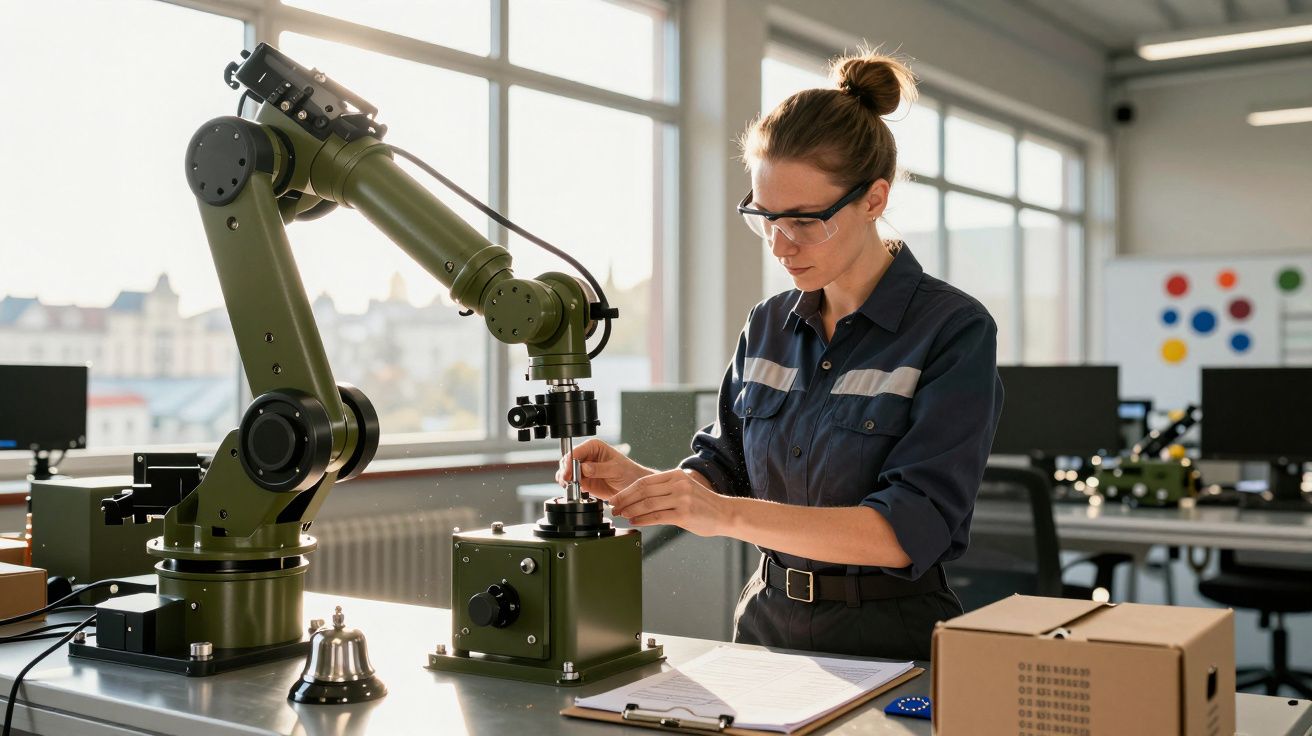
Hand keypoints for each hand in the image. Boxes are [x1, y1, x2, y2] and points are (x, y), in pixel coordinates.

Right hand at [555, 438, 651, 500]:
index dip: (570, 461)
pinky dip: (568, 485)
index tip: (569, 472)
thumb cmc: (628, 473)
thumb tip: (585, 468)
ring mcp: (583, 468)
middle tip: (567, 481)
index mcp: (594, 447)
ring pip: (566, 471)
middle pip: (568, 460)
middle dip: (565, 471)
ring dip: (564, 478)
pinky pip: (570, 481)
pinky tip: (571, 488)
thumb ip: (600, 468)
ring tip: (568, 485)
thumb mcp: (616, 469)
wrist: (632, 488)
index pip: (577, 451)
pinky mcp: (583, 480)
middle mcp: (587, 455)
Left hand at [609, 469, 731, 536]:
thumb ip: (665, 489)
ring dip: (630, 510)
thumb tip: (639, 497)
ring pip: (647, 504)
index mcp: (675, 475)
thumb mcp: (684, 488)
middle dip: (624, 500)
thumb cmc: (703, 504)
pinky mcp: (684, 514)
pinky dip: (642, 519)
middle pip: (642, 491)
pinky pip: (656, 516)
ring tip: (621, 515)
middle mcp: (678, 484)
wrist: (725, 513)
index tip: (615, 498)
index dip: (626, 490)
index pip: (644, 481)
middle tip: (613, 508)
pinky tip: (634, 521)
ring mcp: (681, 499)